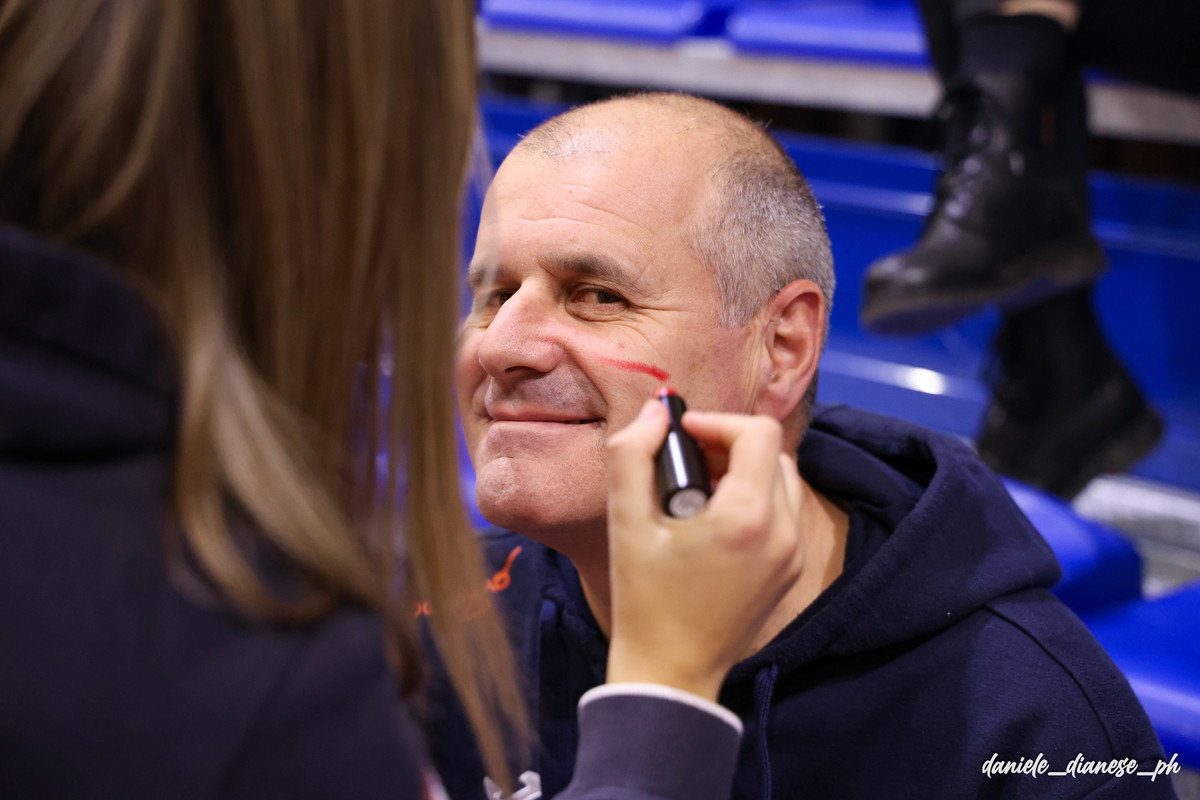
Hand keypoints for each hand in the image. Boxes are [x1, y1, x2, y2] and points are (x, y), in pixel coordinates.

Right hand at [603, 399, 803, 700]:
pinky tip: (714, 522)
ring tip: (699, 492)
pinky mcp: (790, 571)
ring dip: (745, 471)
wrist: (670, 673)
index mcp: (748, 517)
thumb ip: (632, 454)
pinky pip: (784, 512)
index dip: (717, 422)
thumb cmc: (643, 600)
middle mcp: (784, 533)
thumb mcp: (625, 522)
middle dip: (729, 445)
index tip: (682, 435)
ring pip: (783, 480)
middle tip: (686, 463)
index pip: (757, 432)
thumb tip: (656, 412)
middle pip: (772, 452)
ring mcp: (792, 555)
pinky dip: (755, 500)